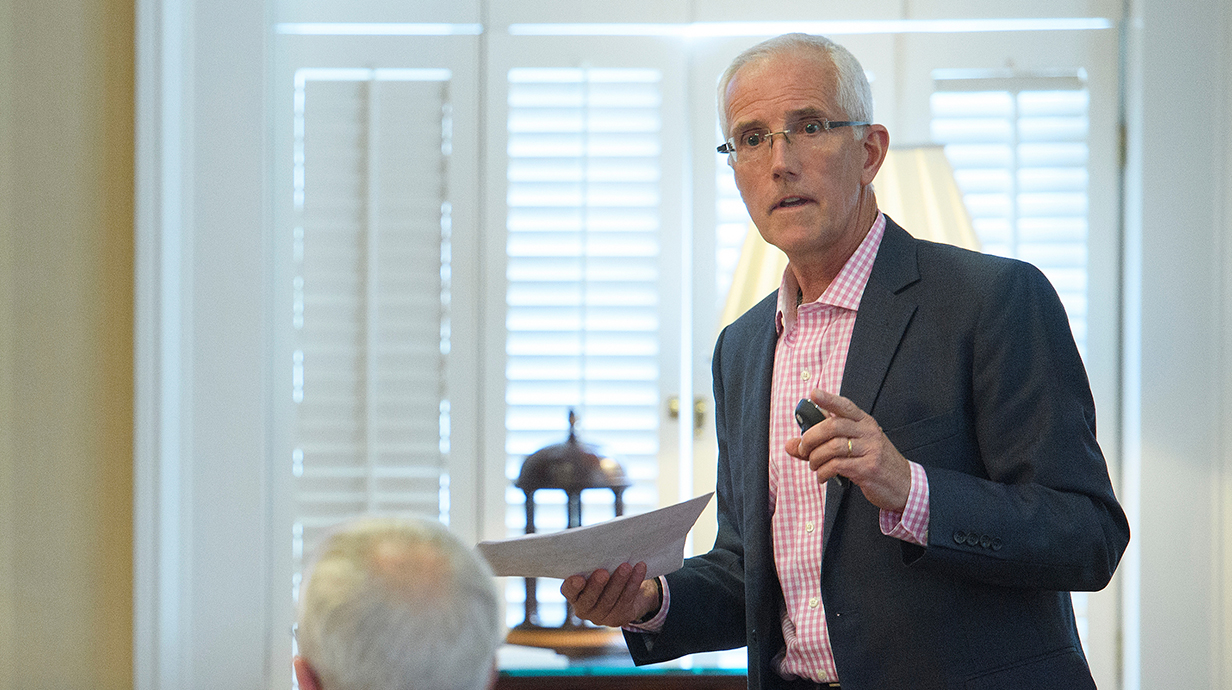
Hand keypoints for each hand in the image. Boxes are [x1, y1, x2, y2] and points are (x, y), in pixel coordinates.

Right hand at [560, 561, 659, 627]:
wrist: (626, 592)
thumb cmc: (606, 573)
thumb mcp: (595, 568)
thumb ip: (592, 562)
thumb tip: (598, 542)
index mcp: (574, 595)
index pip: (569, 592)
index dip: (573, 587)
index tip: (579, 578)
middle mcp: (584, 609)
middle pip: (590, 599)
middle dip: (597, 586)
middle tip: (603, 572)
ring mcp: (602, 617)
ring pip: (610, 600)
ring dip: (619, 582)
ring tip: (626, 567)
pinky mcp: (619, 618)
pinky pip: (627, 600)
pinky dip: (634, 583)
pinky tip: (639, 569)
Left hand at [785, 389, 911, 511]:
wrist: (904, 484)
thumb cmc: (874, 463)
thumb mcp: (854, 448)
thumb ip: (820, 445)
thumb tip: (790, 445)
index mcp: (865, 422)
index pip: (845, 406)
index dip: (828, 399)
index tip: (813, 393)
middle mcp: (869, 432)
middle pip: (833, 426)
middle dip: (810, 437)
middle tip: (803, 449)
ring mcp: (870, 450)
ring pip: (832, 447)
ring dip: (815, 458)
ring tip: (814, 466)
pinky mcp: (868, 468)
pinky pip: (838, 466)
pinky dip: (824, 472)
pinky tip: (822, 476)